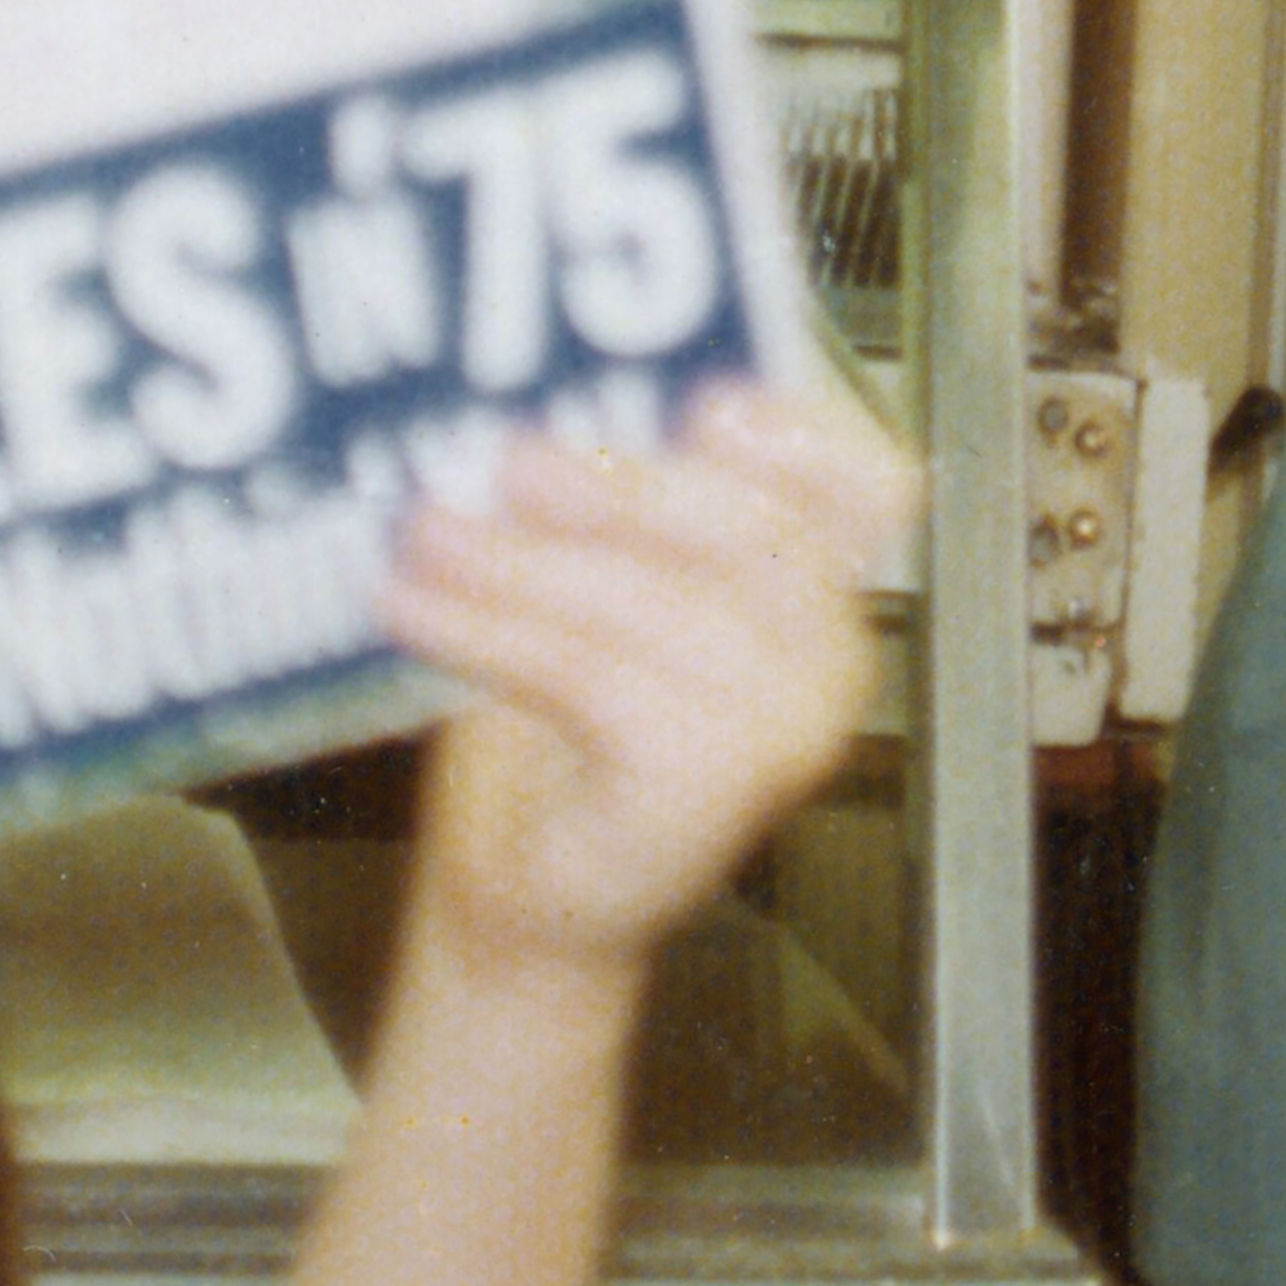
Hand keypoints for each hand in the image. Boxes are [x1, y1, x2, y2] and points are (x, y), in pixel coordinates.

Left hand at [379, 388, 910, 984]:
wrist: (532, 886)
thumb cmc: (567, 727)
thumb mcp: (602, 578)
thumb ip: (615, 494)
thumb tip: (544, 398)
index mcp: (820, 588)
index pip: (866, 487)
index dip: (801, 437)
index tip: (702, 404)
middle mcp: (828, 660)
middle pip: (754, 531)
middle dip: (620, 487)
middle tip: (506, 459)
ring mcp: (784, 733)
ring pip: (658, 604)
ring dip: (526, 563)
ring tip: (428, 535)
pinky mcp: (712, 789)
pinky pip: (600, 679)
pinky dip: (497, 635)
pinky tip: (419, 608)